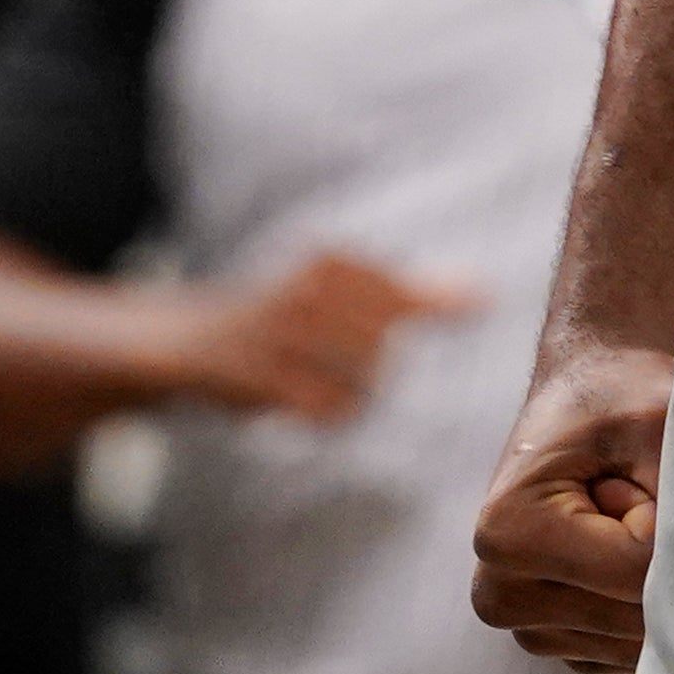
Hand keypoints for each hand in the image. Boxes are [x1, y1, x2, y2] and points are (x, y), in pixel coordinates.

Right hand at [169, 252, 474, 423]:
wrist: (187, 341)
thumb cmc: (284, 317)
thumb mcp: (345, 292)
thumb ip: (417, 295)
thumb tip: (486, 295)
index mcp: (333, 259)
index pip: (403, 306)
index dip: (386, 335)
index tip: (342, 333)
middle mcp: (309, 287)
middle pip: (387, 349)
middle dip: (365, 366)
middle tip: (320, 359)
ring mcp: (281, 331)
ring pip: (363, 382)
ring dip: (342, 393)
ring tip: (305, 377)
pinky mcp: (259, 375)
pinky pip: (327, 410)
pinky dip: (320, 414)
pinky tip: (292, 399)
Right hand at [468, 339, 673, 673]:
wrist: (588, 391)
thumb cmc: (619, 400)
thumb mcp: (657, 425)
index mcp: (508, 535)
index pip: (633, 572)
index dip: (663, 523)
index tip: (637, 477)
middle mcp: (499, 594)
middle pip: (633, 617)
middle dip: (661, 558)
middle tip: (635, 496)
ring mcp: (524, 627)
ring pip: (635, 639)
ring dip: (654, 580)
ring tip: (625, 520)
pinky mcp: (554, 642)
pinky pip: (626, 651)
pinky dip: (644, 603)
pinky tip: (621, 553)